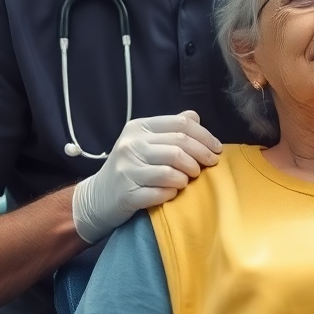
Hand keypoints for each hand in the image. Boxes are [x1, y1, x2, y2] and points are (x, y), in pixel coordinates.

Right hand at [71, 111, 221, 241]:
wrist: (97, 197)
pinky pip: (160, 193)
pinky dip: (172, 194)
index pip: (180, 125)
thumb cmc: (129, 168)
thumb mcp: (144, 141)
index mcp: (138, 128)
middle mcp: (130, 145)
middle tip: (208, 167)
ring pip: (171, 171)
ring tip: (187, 180)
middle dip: (200, 157)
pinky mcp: (126, 194)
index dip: (205, 136)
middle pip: (179, 147)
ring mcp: (127, 170)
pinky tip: (173, 193)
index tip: (217, 149)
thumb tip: (195, 116)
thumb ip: (169, 128)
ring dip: (186, 177)